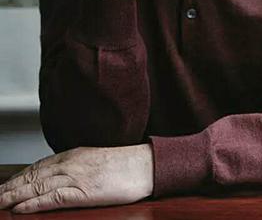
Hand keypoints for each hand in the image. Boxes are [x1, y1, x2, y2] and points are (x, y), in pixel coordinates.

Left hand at [0, 144, 152, 213]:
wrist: (146, 164)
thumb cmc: (126, 165)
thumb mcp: (97, 160)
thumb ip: (79, 166)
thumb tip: (64, 175)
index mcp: (75, 155)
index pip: (39, 166)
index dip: (19, 176)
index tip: (5, 184)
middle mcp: (71, 163)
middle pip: (33, 176)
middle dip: (10, 187)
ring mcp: (76, 177)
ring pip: (36, 186)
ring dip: (13, 195)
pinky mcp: (83, 191)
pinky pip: (52, 198)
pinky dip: (33, 204)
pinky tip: (20, 208)